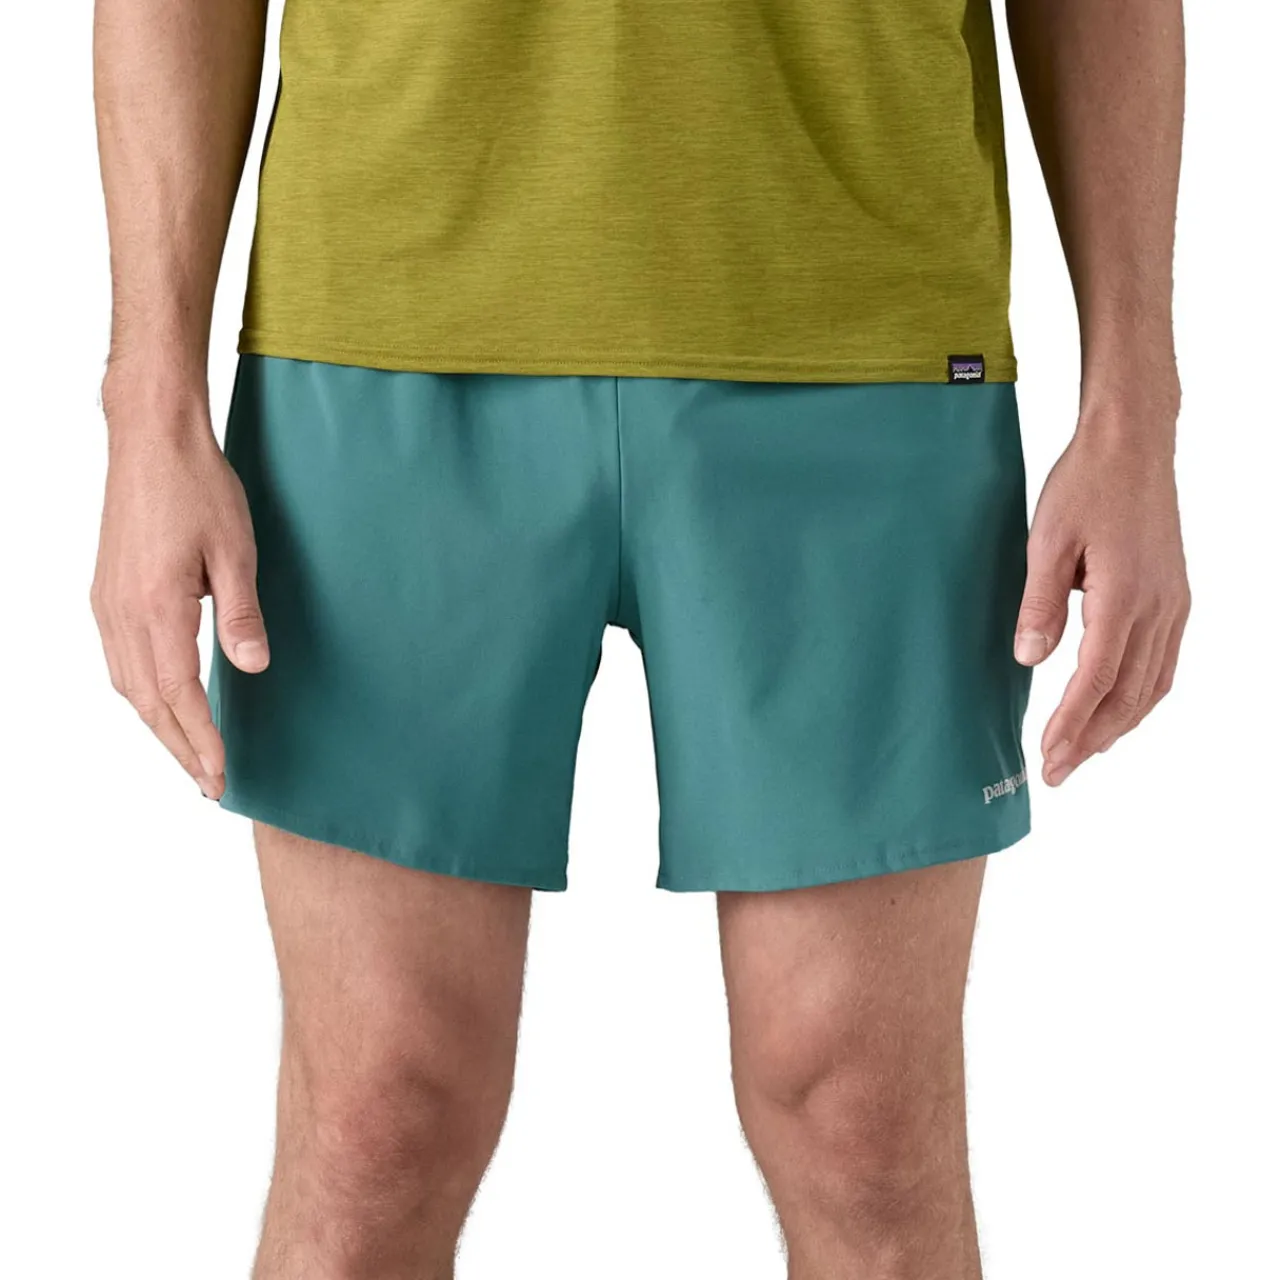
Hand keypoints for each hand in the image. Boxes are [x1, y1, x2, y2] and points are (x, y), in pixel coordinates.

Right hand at [91, 385, 267, 798]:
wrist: (151, 439)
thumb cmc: (198, 487)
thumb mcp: (236, 551)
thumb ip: (242, 615)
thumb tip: (252, 669)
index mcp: (156, 608)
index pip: (179, 696)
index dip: (201, 740)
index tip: (219, 776)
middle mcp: (122, 613)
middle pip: (147, 703)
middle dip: (179, 747)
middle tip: (209, 784)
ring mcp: (107, 603)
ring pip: (128, 686)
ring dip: (158, 725)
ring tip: (190, 755)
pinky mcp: (105, 592)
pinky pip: (119, 660)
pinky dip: (141, 694)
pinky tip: (160, 703)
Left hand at [1013, 411, 1189, 786]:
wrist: (1132, 443)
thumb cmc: (1085, 485)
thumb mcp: (1045, 539)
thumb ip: (1037, 603)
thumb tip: (1028, 659)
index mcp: (1124, 595)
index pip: (1096, 679)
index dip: (1072, 724)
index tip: (1048, 757)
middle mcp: (1157, 607)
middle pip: (1129, 694)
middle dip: (1092, 739)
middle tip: (1056, 772)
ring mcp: (1172, 603)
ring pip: (1152, 685)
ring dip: (1118, 725)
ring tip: (1082, 753)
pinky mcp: (1174, 596)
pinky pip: (1163, 663)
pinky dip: (1141, 697)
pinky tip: (1117, 709)